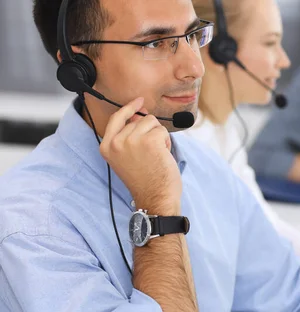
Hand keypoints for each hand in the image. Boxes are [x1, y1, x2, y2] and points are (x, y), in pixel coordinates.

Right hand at [99, 97, 181, 213]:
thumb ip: (128, 136)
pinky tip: (162, 156)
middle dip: (150, 133)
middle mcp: (116, 142)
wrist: (155, 197)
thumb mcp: (127, 157)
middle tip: (150, 155)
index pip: (117, 118)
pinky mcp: (149, 140)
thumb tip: (140, 113)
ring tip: (156, 155)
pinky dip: (166, 142)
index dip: (129, 108)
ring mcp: (131, 140)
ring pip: (152, 122)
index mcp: (107, 146)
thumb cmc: (145, 180)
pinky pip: (162, 130)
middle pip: (139, 120)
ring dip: (159, 137)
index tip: (139, 101)